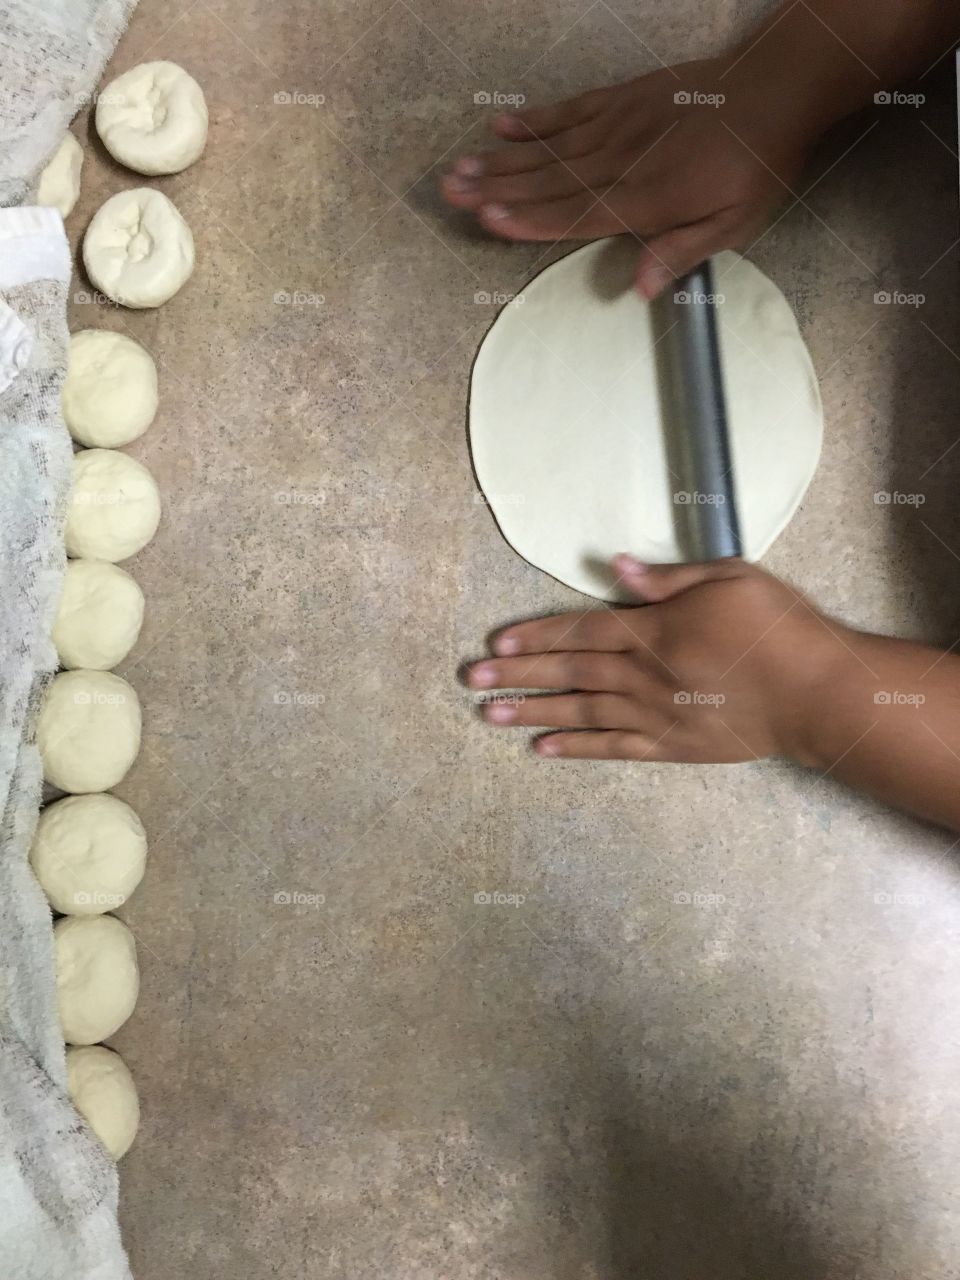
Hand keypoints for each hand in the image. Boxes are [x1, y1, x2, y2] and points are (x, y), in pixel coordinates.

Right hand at [442, 57, 816, 296]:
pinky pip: (572, 110)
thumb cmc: (759, 162)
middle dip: (497, 189)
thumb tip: (640, 288)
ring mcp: (621, 124)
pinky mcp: (625, 98)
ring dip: (502, 161)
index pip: (577, 214)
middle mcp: (625, 160)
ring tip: (459, 169)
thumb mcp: (737, 221)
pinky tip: (503, 125)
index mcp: (650, 198)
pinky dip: (536, 119)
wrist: (779, 85)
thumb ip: (684, 251)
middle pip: (550, 181)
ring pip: (551, 149)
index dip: (530, 220)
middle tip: (449, 193)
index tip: (488, 221)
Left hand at [466, 555, 850, 762]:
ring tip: (489, 714)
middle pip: (568, 672)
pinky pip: (613, 748)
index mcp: (653, 630)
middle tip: (472, 680)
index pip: (580, 630)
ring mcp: (655, 714)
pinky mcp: (673, 746)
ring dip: (532, 712)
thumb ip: (667, 579)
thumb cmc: (778, 627)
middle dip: (517, 674)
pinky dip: (576, 748)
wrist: (816, 693)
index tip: (498, 641)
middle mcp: (643, 674)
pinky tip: (543, 749)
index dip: (536, 635)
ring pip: (581, 712)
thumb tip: (616, 568)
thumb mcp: (729, 578)